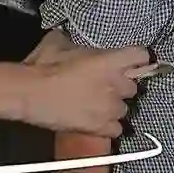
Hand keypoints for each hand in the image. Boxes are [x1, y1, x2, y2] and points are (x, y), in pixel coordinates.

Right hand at [17, 33, 149, 138]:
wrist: (32, 94)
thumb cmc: (45, 66)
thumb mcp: (61, 43)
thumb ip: (78, 45)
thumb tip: (75, 45)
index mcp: (110, 60)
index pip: (141, 56)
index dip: (138, 60)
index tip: (133, 63)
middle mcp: (116, 84)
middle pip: (133, 87)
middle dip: (122, 87)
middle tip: (106, 87)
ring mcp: (111, 108)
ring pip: (125, 109)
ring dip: (114, 108)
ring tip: (98, 106)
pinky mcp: (102, 128)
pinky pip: (117, 129)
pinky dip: (109, 127)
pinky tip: (97, 122)